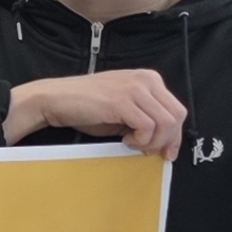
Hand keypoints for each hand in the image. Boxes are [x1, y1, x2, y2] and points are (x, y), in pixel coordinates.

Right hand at [6, 68, 187, 158]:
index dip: (175, 135)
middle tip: (149, 151)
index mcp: (148, 79)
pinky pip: (147, 127)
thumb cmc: (84, 105)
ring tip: (131, 143)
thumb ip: (144, 117)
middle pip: (177, 116)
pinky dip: (140, 140)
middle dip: (167, 140)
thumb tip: (161, 140)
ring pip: (165, 123)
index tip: (167, 151)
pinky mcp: (122, 101)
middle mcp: (146, 80)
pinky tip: (125, 140)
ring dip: (151, 141)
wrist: (54, 99)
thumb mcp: (123, 108)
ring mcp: (135, 89)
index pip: (177, 109)